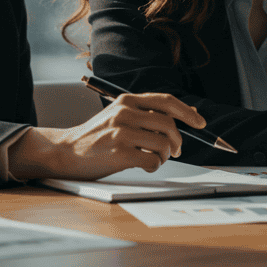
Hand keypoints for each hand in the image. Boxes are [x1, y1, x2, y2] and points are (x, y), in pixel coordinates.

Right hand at [8, 92, 206, 179]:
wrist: (66, 151)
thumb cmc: (96, 136)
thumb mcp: (119, 115)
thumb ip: (148, 113)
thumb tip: (187, 111)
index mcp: (127, 101)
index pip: (166, 101)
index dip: (187, 112)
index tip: (201, 123)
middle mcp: (124, 113)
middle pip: (169, 125)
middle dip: (177, 141)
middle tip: (173, 151)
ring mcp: (121, 133)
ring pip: (163, 144)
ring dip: (164, 156)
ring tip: (155, 159)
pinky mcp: (119, 153)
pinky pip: (152, 161)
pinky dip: (154, 166)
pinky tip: (144, 165)